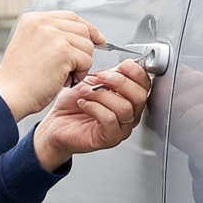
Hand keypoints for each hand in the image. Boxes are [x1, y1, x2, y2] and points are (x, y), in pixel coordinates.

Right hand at [0, 11, 103, 120]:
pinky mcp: (63, 51)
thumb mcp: (31, 46)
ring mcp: (53, 35)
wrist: (8, 96)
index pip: (71, 17)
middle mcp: (42, 22)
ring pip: (87, 45)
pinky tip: (63, 81)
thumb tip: (83, 36)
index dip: (87, 28)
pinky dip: (79, 74)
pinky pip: (86, 60)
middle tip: (71, 68)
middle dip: (83, 50)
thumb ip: (51, 36)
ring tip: (62, 76)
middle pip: (82, 29)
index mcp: (33, 19)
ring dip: (81, 64)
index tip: (98, 39)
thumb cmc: (18, 79)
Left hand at [33, 60, 151, 170]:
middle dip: (119, 82)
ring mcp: (121, 128)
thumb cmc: (73, 104)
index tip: (122, 65)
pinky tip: (83, 103)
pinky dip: (94, 107)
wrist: (56, 124)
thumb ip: (110, 75)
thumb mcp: (93, 82)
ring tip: (85, 90)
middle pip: (139, 97)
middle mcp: (129, 115)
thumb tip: (122, 65)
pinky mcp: (109, 138)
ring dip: (102, 94)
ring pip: (124, 108)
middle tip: (99, 77)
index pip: (145, 85)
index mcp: (129, 99)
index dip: (136, 73)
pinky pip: (109, 119)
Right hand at [163, 66, 202, 174]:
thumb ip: (180, 80)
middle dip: (200, 90)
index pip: (163, 94)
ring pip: (196, 115)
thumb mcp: (184, 95)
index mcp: (157, 111)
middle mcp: (164, 126)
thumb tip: (183, 68)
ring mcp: (179, 139)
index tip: (198, 75)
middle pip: (180, 104)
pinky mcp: (195, 147)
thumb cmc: (194, 117)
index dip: (183, 81)